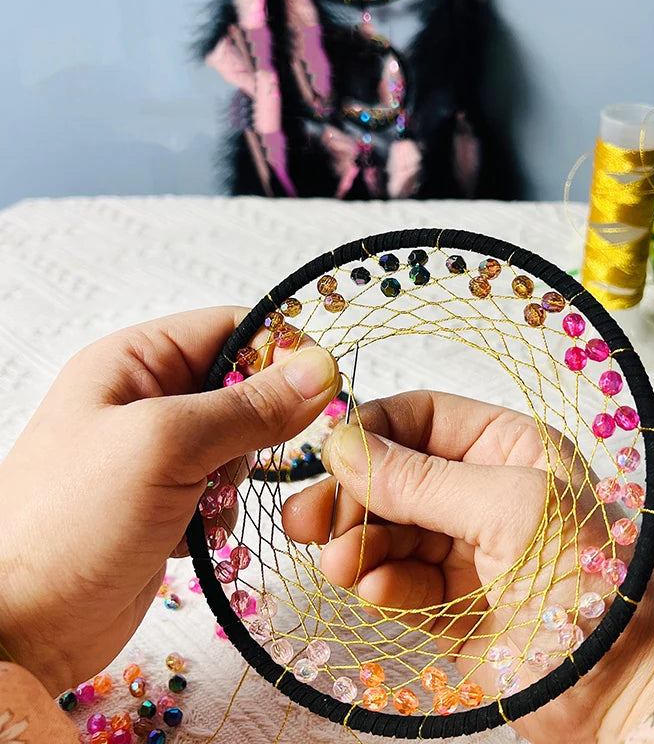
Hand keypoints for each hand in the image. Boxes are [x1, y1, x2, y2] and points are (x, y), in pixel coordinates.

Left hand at [0, 307, 339, 694]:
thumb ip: (248, 406)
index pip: (230, 329)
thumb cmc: (72, 521)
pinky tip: (197, 534)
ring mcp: (157, 454)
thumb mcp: (165, 445)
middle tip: (250, 457)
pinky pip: (225, 488)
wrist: (23, 627)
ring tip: (208, 503)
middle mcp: (146, 399)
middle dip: (259, 424)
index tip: (321, 384)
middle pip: (241, 387)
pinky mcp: (168, 501)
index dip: (280, 349)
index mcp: (134, 362)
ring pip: (240, 442)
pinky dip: (225, 509)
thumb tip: (319, 369)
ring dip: (240, 474)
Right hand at [283, 391, 653, 743]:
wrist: (623, 691)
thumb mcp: (507, 509)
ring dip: (358, 545)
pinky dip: (379, 584)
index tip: (330, 455)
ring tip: (341, 564)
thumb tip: (344, 446)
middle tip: (308, 519)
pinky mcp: (448, 602)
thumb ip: (419, 480)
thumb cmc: (589, 583)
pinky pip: (396, 580)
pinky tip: (375, 594)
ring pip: (388, 529)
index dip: (372, 432)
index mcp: (509, 447)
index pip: (422, 418)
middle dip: (351, 495)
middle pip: (394, 474)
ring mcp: (465, 546)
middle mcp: (483, 489)